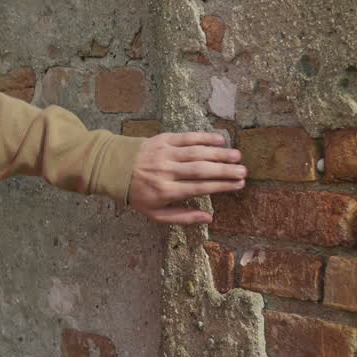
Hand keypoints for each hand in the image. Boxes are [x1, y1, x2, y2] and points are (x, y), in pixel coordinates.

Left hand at [127, 132, 246, 224]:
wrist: (112, 168)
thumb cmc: (138, 194)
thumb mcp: (155, 214)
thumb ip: (182, 217)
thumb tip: (209, 219)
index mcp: (165, 191)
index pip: (199, 188)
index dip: (221, 186)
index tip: (238, 185)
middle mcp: (166, 172)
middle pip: (200, 170)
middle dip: (224, 171)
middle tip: (243, 171)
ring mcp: (164, 154)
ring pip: (196, 153)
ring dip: (218, 154)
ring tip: (237, 156)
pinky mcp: (162, 140)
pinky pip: (186, 137)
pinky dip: (203, 137)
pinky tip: (220, 138)